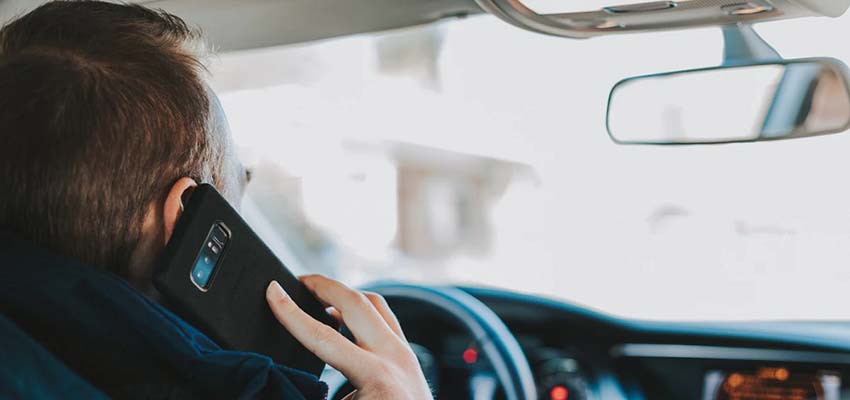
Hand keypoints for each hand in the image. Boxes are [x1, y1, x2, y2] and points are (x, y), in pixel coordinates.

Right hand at [266, 275, 432, 399]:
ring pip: (375, 303)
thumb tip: (286, 377)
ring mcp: (406, 354)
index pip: (324, 335)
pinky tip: (343, 317)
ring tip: (318, 295)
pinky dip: (361, 309)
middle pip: (355, 302)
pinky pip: (385, 318)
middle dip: (324, 285)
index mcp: (376, 377)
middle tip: (297, 280)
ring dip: (344, 294)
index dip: (292, 313)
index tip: (272, 292)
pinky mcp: (409, 356)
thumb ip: (316, 389)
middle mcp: (395, 358)